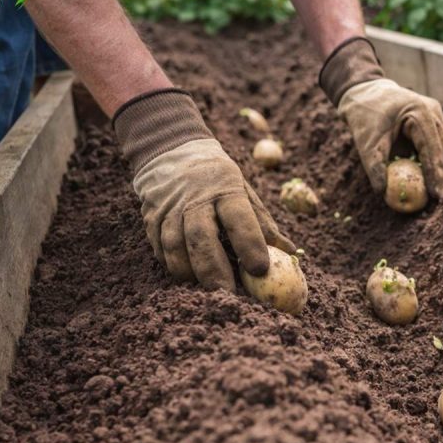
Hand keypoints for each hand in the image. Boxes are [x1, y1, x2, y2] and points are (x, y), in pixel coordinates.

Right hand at [115, 89, 292, 290]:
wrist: (171, 148)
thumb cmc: (217, 177)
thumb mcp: (244, 189)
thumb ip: (263, 222)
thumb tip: (290, 252)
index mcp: (225, 189)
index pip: (239, 218)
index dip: (250, 244)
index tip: (260, 269)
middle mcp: (195, 198)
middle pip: (202, 237)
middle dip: (214, 269)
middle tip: (228, 294)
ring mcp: (169, 207)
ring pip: (175, 245)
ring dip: (189, 271)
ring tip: (204, 289)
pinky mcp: (151, 216)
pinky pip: (159, 246)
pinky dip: (172, 264)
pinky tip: (185, 274)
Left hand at [320, 37, 442, 199]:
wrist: (364, 92)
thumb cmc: (364, 116)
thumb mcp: (365, 142)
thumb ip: (374, 167)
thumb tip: (383, 193)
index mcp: (420, 113)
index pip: (432, 149)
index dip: (435, 174)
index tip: (434, 196)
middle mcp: (433, 112)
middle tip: (438, 200)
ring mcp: (435, 115)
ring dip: (442, 171)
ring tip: (437, 194)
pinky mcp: (432, 121)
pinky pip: (438, 145)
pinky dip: (435, 163)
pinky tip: (431, 181)